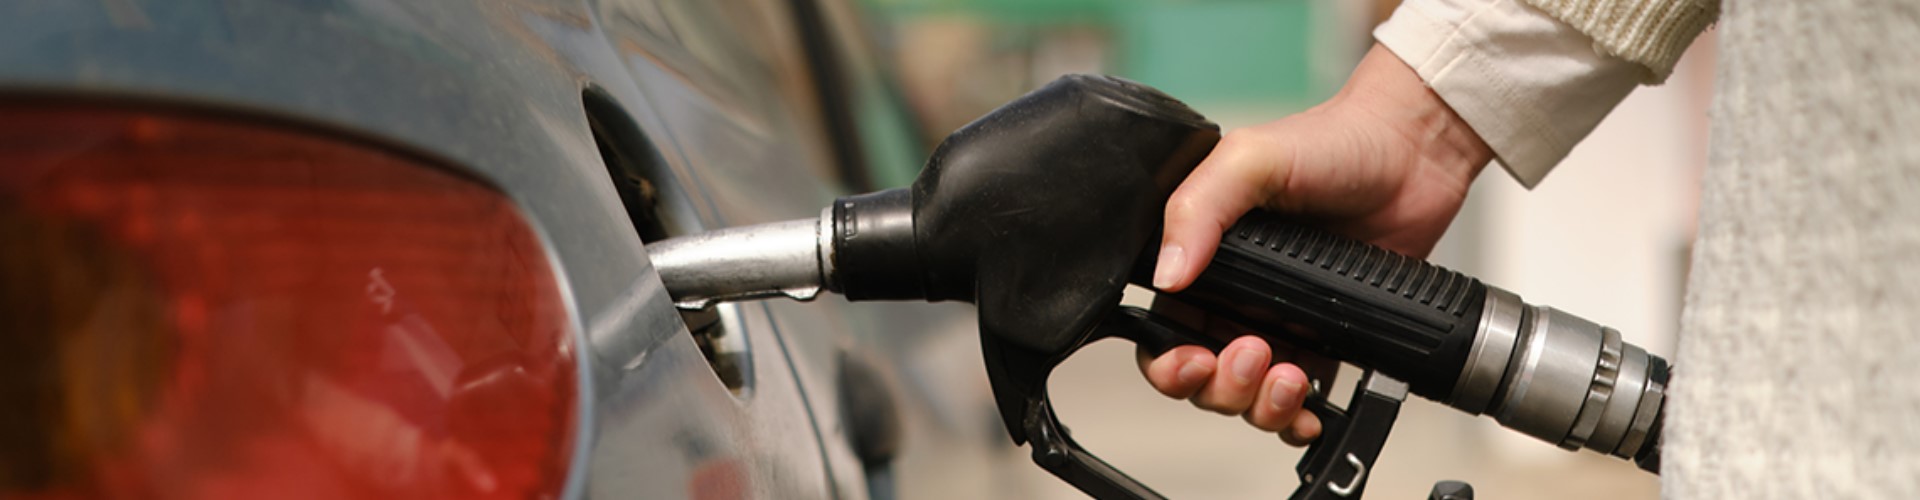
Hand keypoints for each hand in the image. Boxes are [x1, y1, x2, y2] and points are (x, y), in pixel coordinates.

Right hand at [1137, 44, 1492, 443]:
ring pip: (1246, 399)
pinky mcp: (1325, 342)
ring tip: (1290, 374)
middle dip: (1221, 386)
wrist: (1412, 155)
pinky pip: (1299, 402)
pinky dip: (1298, 420)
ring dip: (1261, 405)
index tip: (1195, 359)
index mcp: (1200, 258)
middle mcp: (1233, 296)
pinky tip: (1311, 410)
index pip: (1161, 330)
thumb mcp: (1248, 159)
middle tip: (1254, 353)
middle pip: (1200, 379)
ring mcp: (1279, 322)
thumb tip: (1166, 273)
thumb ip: (1196, 209)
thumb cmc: (1331, 142)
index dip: (1168, 361)